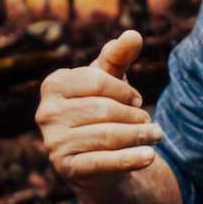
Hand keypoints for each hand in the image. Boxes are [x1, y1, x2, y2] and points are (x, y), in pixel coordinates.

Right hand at [35, 29, 162, 189]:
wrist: (97, 161)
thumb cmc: (101, 112)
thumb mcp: (110, 82)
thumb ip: (119, 57)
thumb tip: (133, 34)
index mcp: (53, 85)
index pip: (97, 80)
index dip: (124, 90)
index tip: (137, 100)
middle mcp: (46, 113)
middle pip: (104, 109)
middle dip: (134, 115)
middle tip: (150, 123)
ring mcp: (53, 142)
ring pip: (108, 135)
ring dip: (139, 135)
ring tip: (156, 135)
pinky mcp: (66, 168)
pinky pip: (103, 162)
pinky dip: (130, 159)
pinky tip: (150, 156)